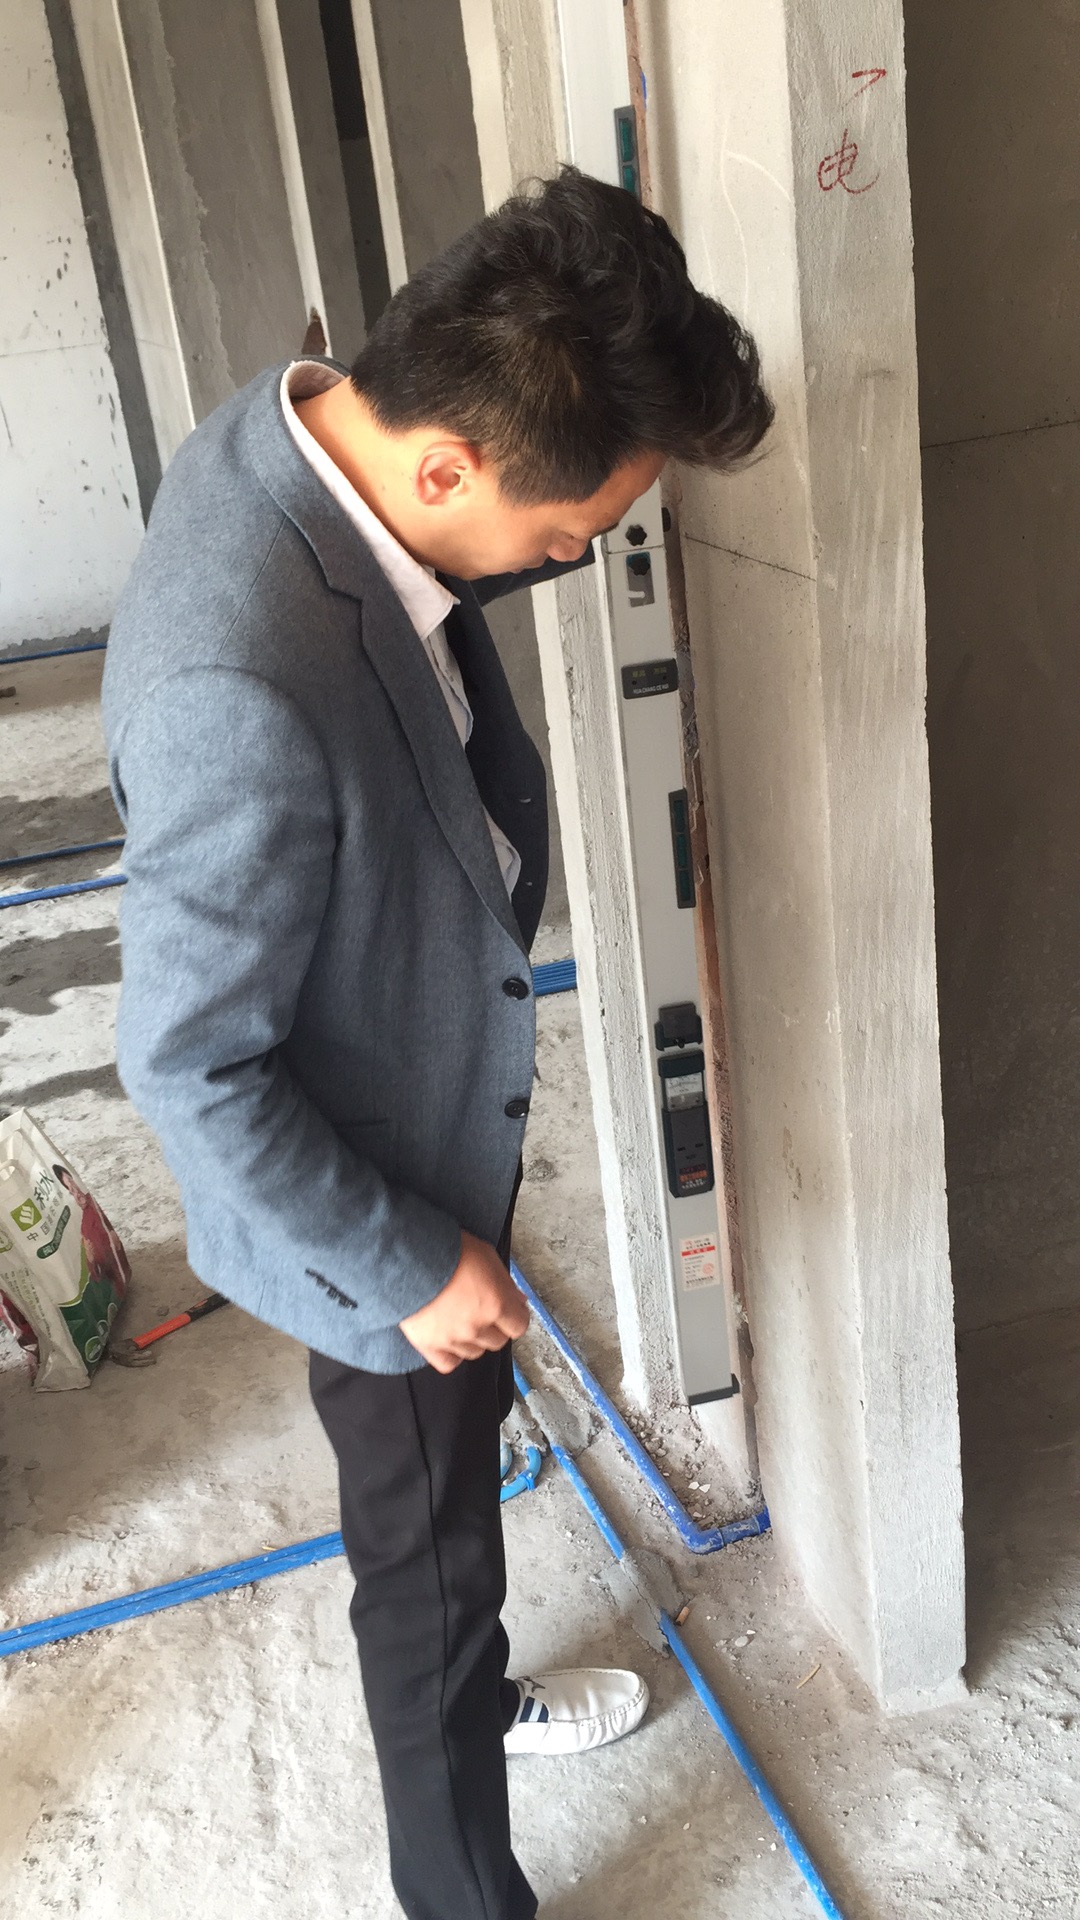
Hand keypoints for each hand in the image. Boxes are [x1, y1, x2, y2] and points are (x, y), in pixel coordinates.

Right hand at [400, 1231, 529, 1372]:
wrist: (405, 1257)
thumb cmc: (446, 1250)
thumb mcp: (486, 1255)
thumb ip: (506, 1283)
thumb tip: (519, 1300)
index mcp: (496, 1304)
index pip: (518, 1325)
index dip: (515, 1316)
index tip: (509, 1309)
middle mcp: (477, 1327)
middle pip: (498, 1341)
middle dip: (495, 1327)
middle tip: (482, 1310)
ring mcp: (453, 1339)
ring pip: (475, 1352)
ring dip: (474, 1339)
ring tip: (461, 1319)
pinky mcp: (429, 1345)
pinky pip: (449, 1363)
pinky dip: (452, 1353)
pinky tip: (449, 1338)